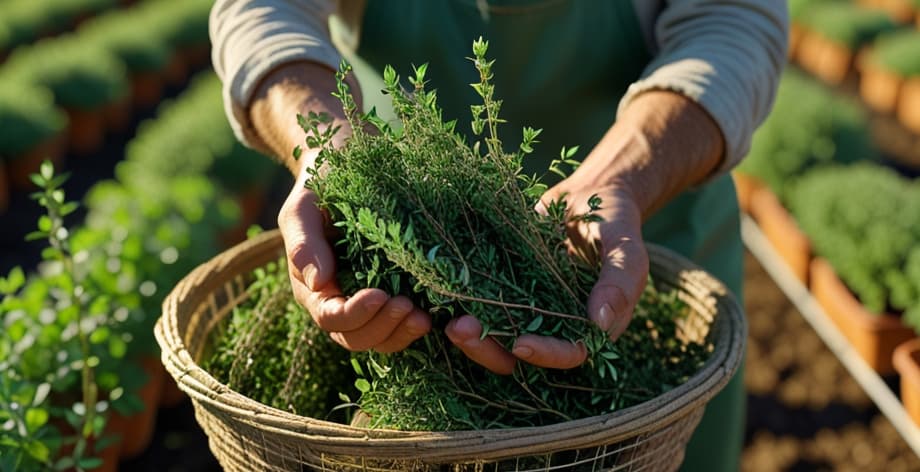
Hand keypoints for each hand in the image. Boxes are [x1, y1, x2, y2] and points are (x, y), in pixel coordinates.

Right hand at [251, 61, 432, 353]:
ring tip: (424, 317)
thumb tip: (318, 281)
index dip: (355, 314)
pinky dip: (413, 327)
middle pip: (355, 338)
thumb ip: (304, 243)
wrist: (345, 167)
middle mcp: (337, 302)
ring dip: (401, 334)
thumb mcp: (303, 208)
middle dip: (382, 328)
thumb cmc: (321, 185)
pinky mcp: (389, 295)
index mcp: (312, 287)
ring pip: (379, 339)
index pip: (330, 318)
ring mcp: (363, 302)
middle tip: (409, 307)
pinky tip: (434, 315)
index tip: (379, 295)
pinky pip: (398, 325)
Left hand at [443, 179, 647, 374]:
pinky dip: (465, 304)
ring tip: (450, 321)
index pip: (569, 354)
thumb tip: (601, 324)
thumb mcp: (626, 248)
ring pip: (496, 336)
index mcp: (591, 325)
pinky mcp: (507, 287)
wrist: (590, 193)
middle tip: (462, 330)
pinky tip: (443, 295)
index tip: (520, 343)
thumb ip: (619, 283)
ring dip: (472, 336)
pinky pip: (484, 303)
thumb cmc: (615, 221)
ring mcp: (529, 307)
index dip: (546, 355)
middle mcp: (557, 324)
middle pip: (522, 355)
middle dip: (490, 350)